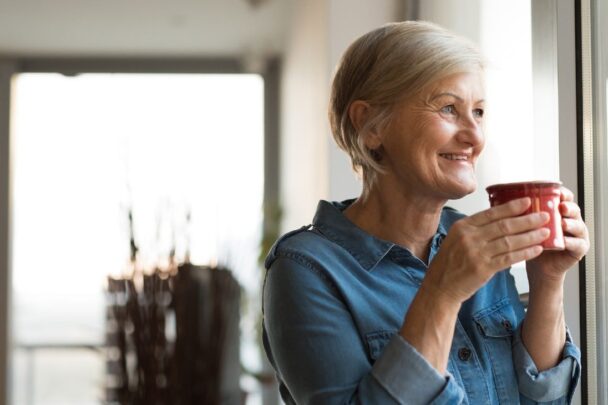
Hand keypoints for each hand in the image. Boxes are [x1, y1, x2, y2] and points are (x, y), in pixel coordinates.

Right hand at [424, 197, 548, 304]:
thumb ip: (475, 230)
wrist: (440, 286)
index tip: (528, 201)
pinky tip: (536, 249)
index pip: (491, 212)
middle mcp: (469, 237)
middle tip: (544, 216)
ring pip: (509, 241)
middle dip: (527, 220)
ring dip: (530, 236)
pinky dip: (525, 253)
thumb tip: (500, 220)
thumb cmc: (449, 264)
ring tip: (546, 232)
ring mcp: (476, 253)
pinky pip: (509, 258)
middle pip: (504, 225)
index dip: (512, 207)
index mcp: (462, 227)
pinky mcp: (483, 268)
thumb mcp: (455, 239)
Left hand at [526, 187, 589, 282]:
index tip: (556, 191)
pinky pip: (578, 245)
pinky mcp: (578, 250)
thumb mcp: (525, 225)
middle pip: (573, 209)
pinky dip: (571, 242)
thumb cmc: (530, 242)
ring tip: (563, 223)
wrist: (537, 266)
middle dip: (568, 207)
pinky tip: (564, 241)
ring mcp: (576, 235)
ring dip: (571, 224)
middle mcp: (570, 220)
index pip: (563, 197)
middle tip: (561, 207)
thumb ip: (520, 213)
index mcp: (557, 211)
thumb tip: (499, 197)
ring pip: (578, 226)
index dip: (561, 193)